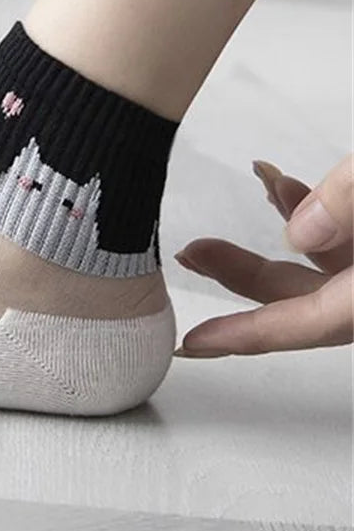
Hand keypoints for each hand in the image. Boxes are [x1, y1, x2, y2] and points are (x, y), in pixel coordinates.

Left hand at [173, 155, 352, 356]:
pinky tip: (289, 189)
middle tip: (193, 252)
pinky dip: (321, 217)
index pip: (305, 325)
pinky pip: (350, 244)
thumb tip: (296, 232)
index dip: (242, 335)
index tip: (191, 344)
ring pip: (329, 267)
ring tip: (256, 187)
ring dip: (288, 225)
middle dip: (243, 273)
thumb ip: (350, 203)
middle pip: (306, 300)